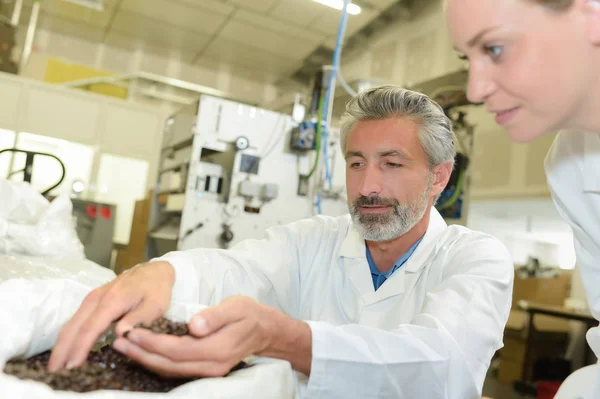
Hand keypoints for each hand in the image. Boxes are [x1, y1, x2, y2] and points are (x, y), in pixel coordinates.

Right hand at [47, 261, 175, 371]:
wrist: (155, 271)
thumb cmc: (156, 289)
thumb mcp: (155, 305)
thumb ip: (138, 320)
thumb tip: (120, 334)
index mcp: (111, 301)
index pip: (90, 329)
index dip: (79, 349)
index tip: (71, 367)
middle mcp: (96, 299)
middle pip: (72, 327)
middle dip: (61, 351)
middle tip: (54, 373)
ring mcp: (92, 299)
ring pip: (70, 324)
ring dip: (61, 345)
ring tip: (56, 366)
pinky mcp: (92, 301)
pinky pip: (75, 320)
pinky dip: (68, 337)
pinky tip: (67, 350)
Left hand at [112, 296, 312, 377]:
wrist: (265, 330)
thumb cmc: (250, 314)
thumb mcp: (237, 307)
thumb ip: (215, 316)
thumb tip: (194, 325)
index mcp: (218, 349)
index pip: (177, 349)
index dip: (152, 342)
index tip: (133, 331)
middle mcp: (211, 365)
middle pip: (169, 364)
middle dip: (141, 353)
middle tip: (118, 341)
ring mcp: (208, 371)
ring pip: (170, 370)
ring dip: (145, 359)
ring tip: (124, 347)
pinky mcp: (204, 370)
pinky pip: (175, 370)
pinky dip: (156, 362)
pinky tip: (143, 353)